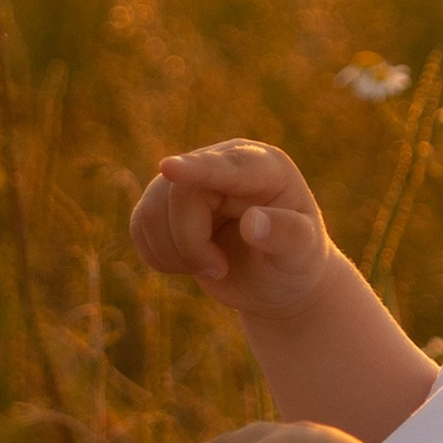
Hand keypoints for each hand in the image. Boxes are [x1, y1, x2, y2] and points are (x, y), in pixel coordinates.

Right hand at [129, 141, 333, 320]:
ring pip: (152, 211)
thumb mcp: (302, 255)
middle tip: (219, 269)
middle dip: (190, 243)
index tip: (169, 169)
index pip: (225, 165)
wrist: (276, 279)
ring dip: (173, 253)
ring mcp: (191, 181)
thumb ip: (286, 236)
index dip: (197, 170)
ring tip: (213, 266)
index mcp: (265, 168)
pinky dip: (158, 256)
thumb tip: (254, 222)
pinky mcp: (166, 203)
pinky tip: (189, 264)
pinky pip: (140, 225)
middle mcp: (224, 163)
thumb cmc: (295, 264)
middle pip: (179, 194)